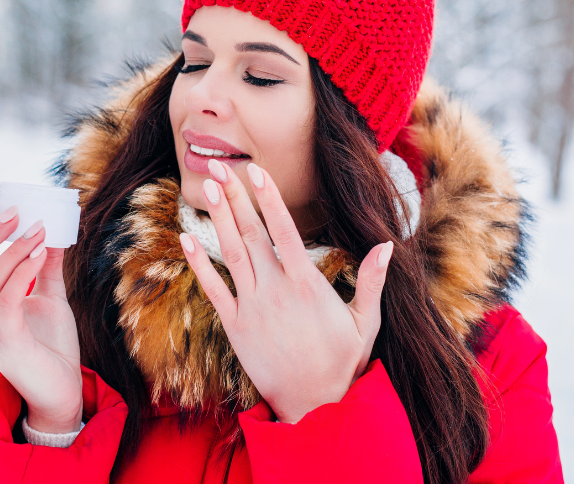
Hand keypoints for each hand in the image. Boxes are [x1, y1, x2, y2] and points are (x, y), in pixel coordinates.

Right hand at [0, 200, 82, 433]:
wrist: (61, 391)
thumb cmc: (52, 347)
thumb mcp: (51, 299)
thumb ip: (47, 269)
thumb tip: (53, 233)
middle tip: (13, 209)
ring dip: (13, 249)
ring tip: (38, 228)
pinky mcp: (8, 342)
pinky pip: (9, 299)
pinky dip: (23, 271)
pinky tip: (41, 252)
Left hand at [180, 159, 392, 423]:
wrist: (314, 406)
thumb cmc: (343, 362)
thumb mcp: (366, 322)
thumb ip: (371, 281)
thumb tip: (386, 246)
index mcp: (307, 284)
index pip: (283, 230)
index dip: (267, 198)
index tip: (255, 171)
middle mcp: (275, 291)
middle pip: (251, 233)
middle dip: (234, 197)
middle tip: (218, 166)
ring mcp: (252, 308)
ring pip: (231, 254)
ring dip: (218, 218)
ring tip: (205, 187)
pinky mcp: (235, 327)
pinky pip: (212, 289)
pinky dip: (198, 263)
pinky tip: (187, 237)